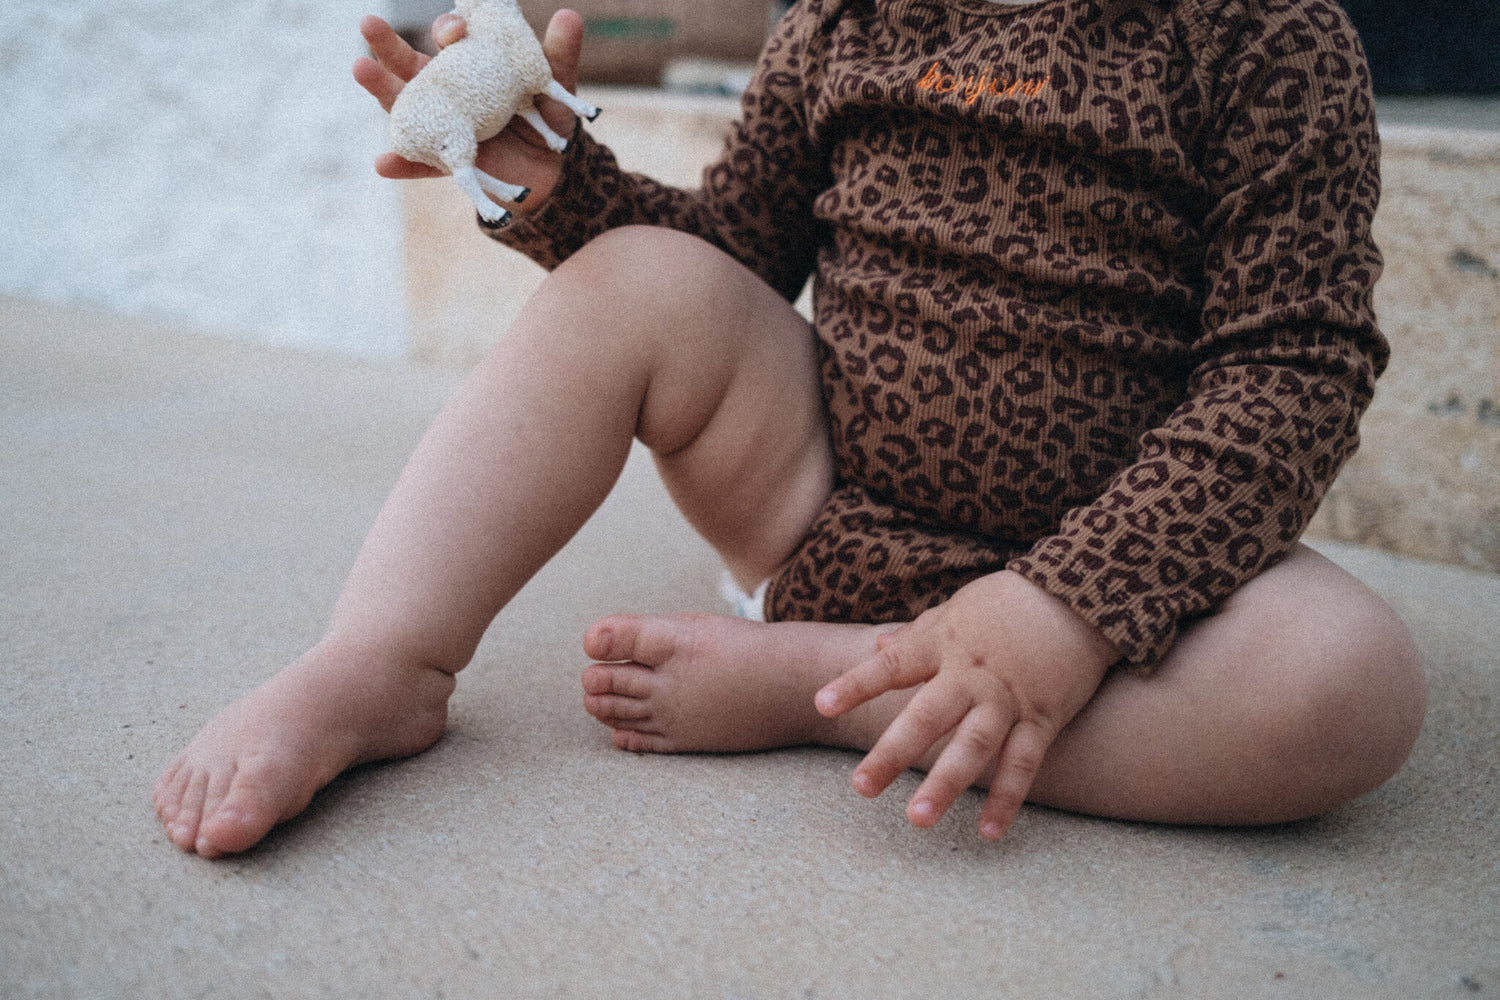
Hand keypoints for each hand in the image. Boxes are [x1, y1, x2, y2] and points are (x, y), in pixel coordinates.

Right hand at [351, 10, 586, 208]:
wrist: (553, 169)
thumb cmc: (547, 120)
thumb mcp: (555, 88)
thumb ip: (558, 56)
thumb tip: (569, 16)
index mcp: (468, 68)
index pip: (449, 40)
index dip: (449, 30)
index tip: (457, 29)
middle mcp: (446, 93)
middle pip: (410, 66)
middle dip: (388, 45)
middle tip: (369, 23)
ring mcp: (442, 126)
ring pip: (405, 107)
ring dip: (382, 89)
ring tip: (361, 68)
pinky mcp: (448, 161)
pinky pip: (421, 165)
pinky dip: (402, 165)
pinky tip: (384, 163)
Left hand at [815, 571, 1117, 838]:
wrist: (1082, 595)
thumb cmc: (1010, 600)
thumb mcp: (957, 607)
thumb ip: (916, 633)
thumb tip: (878, 646)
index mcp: (944, 643)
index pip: (891, 665)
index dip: (856, 684)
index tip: (822, 705)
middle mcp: (972, 674)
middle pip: (927, 717)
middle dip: (893, 753)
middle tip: (862, 788)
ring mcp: (1008, 700)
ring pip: (974, 747)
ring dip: (945, 784)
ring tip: (918, 819)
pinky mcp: (1044, 718)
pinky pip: (1023, 764)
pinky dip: (1007, 798)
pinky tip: (988, 831)